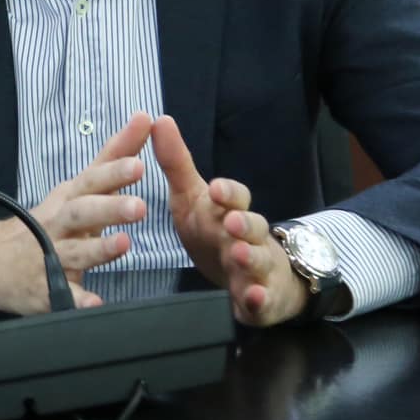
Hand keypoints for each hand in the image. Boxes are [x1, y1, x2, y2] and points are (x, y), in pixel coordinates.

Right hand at [0, 110, 154, 314]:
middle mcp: (59, 225)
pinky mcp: (48, 290)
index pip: (92, 180)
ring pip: (76, 252)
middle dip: (109, 208)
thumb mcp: (77, 187)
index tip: (139, 163)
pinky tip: (95, 303)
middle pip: (82, 213)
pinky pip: (64, 298)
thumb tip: (144, 119)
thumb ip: (113, 156)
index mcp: (69, 199)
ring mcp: (51, 257)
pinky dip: (78, 301)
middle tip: (139, 206)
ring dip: (99, 249)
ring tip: (124, 243)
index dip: (114, 172)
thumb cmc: (47, 220)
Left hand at [151, 114, 308, 326]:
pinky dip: (257, 300)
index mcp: (230, 210)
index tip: (216, 188)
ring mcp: (258, 268)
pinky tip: (249, 300)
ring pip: (259, 260)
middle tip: (230, 221)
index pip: (236, 196)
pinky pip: (261, 301)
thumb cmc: (216, 230)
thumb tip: (159, 119)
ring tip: (238, 255)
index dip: (228, 193)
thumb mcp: (193, 198)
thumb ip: (176, 163)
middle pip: (252, 226)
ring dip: (250, 257)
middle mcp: (249, 236)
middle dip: (243, 223)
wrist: (252, 276)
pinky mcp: (260, 300)